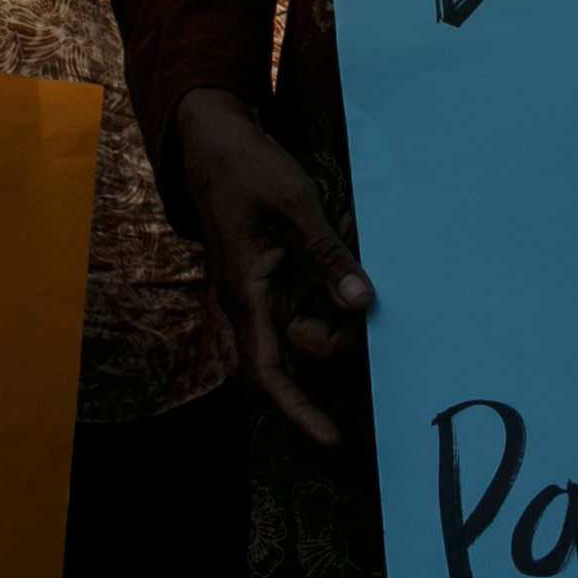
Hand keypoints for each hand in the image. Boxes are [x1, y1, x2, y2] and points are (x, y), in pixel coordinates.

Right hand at [175, 86, 372, 447]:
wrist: (214, 137)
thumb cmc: (245, 168)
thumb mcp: (295, 207)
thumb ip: (328, 258)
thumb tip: (362, 305)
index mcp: (247, 295)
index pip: (270, 374)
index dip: (300, 412)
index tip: (333, 440)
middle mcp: (257, 300)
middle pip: (309, 346)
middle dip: (344, 325)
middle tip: (362, 273)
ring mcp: (269, 286)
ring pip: (319, 316)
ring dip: (342, 288)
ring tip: (347, 232)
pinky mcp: (280, 268)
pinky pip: (317, 288)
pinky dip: (336, 269)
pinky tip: (342, 229)